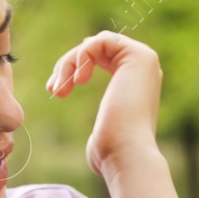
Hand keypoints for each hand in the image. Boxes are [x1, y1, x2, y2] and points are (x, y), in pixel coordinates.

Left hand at [44, 31, 163, 183]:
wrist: (126, 156)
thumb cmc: (112, 152)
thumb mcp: (104, 132)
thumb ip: (106, 119)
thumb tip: (103, 131)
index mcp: (137, 82)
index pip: (101, 55)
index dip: (73, 67)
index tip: (55, 91)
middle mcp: (144, 69)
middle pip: (95, 48)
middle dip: (68, 65)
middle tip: (53, 89)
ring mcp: (145, 61)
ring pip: (95, 43)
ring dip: (70, 63)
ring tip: (59, 89)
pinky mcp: (140, 56)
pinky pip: (100, 41)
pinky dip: (81, 57)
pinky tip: (78, 81)